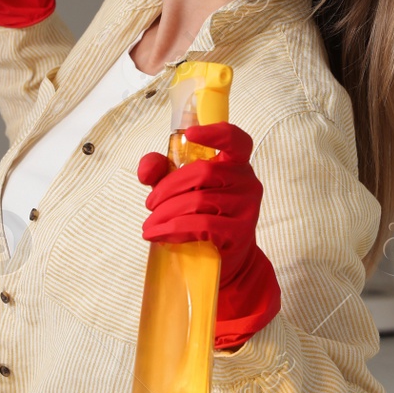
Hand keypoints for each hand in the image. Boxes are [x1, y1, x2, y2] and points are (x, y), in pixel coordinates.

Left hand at [137, 122, 280, 349]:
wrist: (225, 259)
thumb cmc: (204, 215)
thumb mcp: (181, 189)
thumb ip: (161, 171)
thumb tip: (147, 170)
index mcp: (236, 163)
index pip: (235, 139)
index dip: (214, 132)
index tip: (189, 133)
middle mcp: (247, 181)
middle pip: (202, 172)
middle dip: (167, 189)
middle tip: (150, 205)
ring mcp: (247, 207)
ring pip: (197, 201)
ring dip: (165, 214)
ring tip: (149, 225)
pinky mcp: (239, 232)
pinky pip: (201, 224)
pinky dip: (173, 230)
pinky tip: (158, 235)